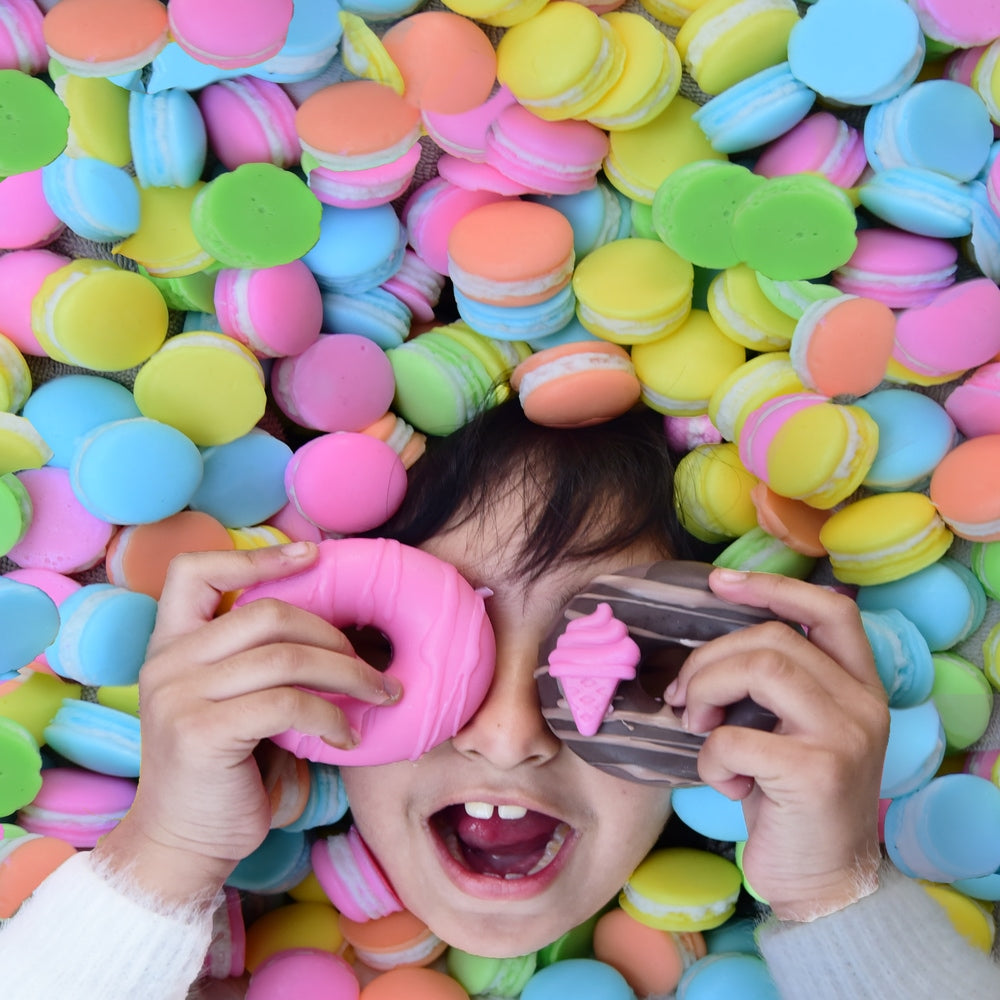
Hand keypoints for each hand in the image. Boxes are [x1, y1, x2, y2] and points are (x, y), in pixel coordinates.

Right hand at [94, 542, 400, 904]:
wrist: (181, 845)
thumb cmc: (223, 770)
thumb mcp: (229, 701)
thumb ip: (254, 660)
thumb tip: (333, 625)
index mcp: (171, 645)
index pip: (195, 570)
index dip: (257, 557)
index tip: (312, 555)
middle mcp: (167, 662)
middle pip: (268, 614)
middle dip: (333, 634)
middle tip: (371, 665)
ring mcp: (179, 696)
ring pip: (286, 657)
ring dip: (349, 675)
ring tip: (379, 695)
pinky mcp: (202, 733)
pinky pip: (288, 703)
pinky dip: (331, 716)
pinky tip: (347, 736)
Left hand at [664, 568, 889, 921]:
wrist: (824, 882)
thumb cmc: (792, 800)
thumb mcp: (791, 731)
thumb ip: (773, 686)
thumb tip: (702, 649)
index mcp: (859, 686)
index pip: (830, 611)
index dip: (773, 586)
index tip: (718, 582)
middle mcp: (863, 704)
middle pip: (773, 638)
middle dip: (710, 659)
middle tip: (684, 696)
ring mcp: (846, 737)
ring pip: (761, 667)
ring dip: (707, 690)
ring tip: (697, 725)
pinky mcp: (817, 774)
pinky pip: (736, 737)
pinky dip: (709, 756)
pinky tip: (722, 782)